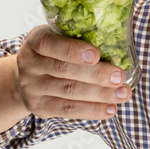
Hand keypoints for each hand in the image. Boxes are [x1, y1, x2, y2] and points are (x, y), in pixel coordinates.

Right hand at [15, 25, 131, 119]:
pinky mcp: (39, 107)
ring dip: (100, 94)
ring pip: (69, 92)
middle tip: (119, 77)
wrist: (26, 77)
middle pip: (64, 71)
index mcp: (35, 41)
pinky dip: (92, 110)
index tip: (96, 55)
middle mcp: (29, 64)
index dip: (73, 50)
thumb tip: (118, 43)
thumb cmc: (54, 53)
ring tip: (123, 94)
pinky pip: (67, 110)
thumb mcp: (59, 38)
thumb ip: (80, 38)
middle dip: (96, 75)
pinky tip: (110, 109)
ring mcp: (32, 88)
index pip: (49, 44)